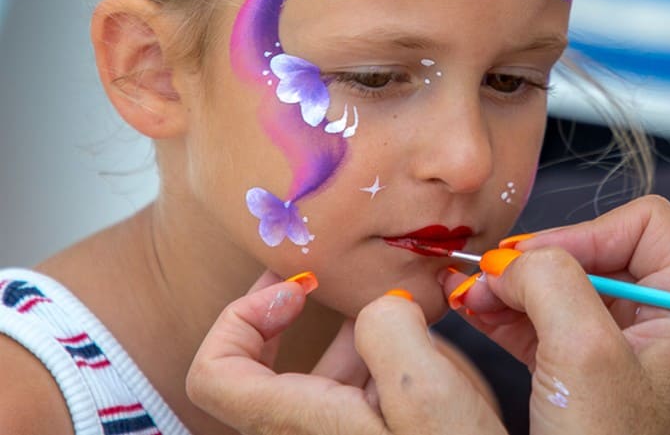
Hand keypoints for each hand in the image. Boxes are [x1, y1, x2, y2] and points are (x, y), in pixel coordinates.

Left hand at [187, 271, 503, 434]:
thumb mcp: (427, 386)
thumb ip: (388, 326)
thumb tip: (382, 306)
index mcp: (298, 425)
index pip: (213, 372)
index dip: (242, 316)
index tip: (299, 287)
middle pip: (265, 369)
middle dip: (303, 313)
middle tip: (327, 276)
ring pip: (317, 382)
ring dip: (351, 338)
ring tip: (399, 309)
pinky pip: (352, 400)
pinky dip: (377, 365)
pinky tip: (422, 350)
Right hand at [442, 195, 669, 434]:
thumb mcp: (586, 355)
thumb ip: (556, 283)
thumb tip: (518, 259)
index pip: (646, 225)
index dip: (588, 231)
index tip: (538, 261)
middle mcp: (657, 328)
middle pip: (596, 254)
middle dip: (538, 261)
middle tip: (489, 275)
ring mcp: (619, 356)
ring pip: (563, 290)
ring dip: (514, 286)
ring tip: (468, 292)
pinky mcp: (583, 381)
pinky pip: (543, 327)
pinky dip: (507, 315)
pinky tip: (472, 313)